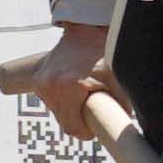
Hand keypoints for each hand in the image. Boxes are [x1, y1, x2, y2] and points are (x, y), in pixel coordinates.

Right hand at [0, 21, 125, 140]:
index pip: (72, 128)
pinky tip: (73, 88)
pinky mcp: (37, 80)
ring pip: (57, 112)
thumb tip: (125, 123)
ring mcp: (41, 82)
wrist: (86, 31)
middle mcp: (50, 85)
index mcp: (68, 86)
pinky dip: (62, 100)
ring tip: (84, 93)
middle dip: (80, 119)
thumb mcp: (116, 76)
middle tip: (94, 107)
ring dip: (70, 110)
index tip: (95, 127)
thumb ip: (122, 103)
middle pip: (64, 121)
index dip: (86, 132)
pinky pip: (51, 101)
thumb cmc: (102, 52)